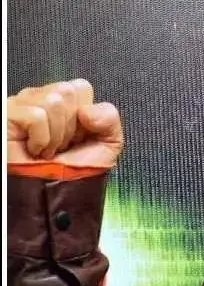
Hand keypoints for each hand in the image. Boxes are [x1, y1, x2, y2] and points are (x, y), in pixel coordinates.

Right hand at [7, 79, 123, 167]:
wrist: (54, 198)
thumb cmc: (74, 172)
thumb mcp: (107, 144)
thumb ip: (110, 119)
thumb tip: (88, 109)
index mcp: (64, 103)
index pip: (80, 87)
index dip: (86, 117)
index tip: (77, 139)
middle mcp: (40, 99)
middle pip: (67, 90)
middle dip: (71, 126)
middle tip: (61, 146)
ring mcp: (20, 106)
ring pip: (54, 101)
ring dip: (56, 136)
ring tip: (48, 151)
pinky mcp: (7, 116)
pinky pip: (36, 116)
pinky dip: (41, 140)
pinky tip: (34, 151)